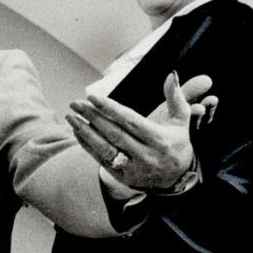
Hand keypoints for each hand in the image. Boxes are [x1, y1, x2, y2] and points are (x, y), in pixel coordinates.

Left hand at [67, 72, 207, 190]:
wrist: (177, 178)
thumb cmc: (177, 143)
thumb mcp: (181, 120)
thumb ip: (176, 97)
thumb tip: (172, 73)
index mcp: (160, 140)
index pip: (131, 122)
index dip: (111, 109)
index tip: (93, 97)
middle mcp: (146, 156)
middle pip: (115, 134)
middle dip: (93, 117)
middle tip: (76, 103)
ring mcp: (133, 168)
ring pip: (105, 149)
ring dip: (86, 132)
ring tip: (71, 117)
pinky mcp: (123, 177)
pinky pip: (102, 160)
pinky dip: (88, 146)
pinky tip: (77, 132)